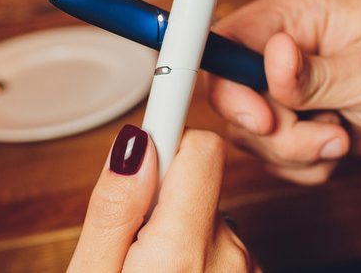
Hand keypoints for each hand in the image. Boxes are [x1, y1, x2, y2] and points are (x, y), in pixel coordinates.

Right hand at [68, 125, 256, 271]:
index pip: (201, 149)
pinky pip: (222, 245)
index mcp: (183, 251)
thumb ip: (114, 211)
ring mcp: (246, 269)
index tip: (161, 105)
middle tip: (130, 242)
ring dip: (180, 232)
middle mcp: (229, 255)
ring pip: (208, 214)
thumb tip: (136, 146)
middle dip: (162, 198)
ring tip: (150, 271)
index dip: (168, 134)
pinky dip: (198, 257)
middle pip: (199, 181)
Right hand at [207, 0, 360, 183]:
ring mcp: (287, 84)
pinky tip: (338, 149)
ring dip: (293, 150)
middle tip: (326, 134)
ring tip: (341, 139)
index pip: (230, 42)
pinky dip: (302, 163)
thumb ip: (316, 75)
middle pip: (233, 95)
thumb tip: (271, 60)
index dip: (232, 86)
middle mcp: (283, 45)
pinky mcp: (297, 117)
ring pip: (251, 131)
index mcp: (297, 12)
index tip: (264, 119)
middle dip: (275, 131)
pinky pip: (273, 152)